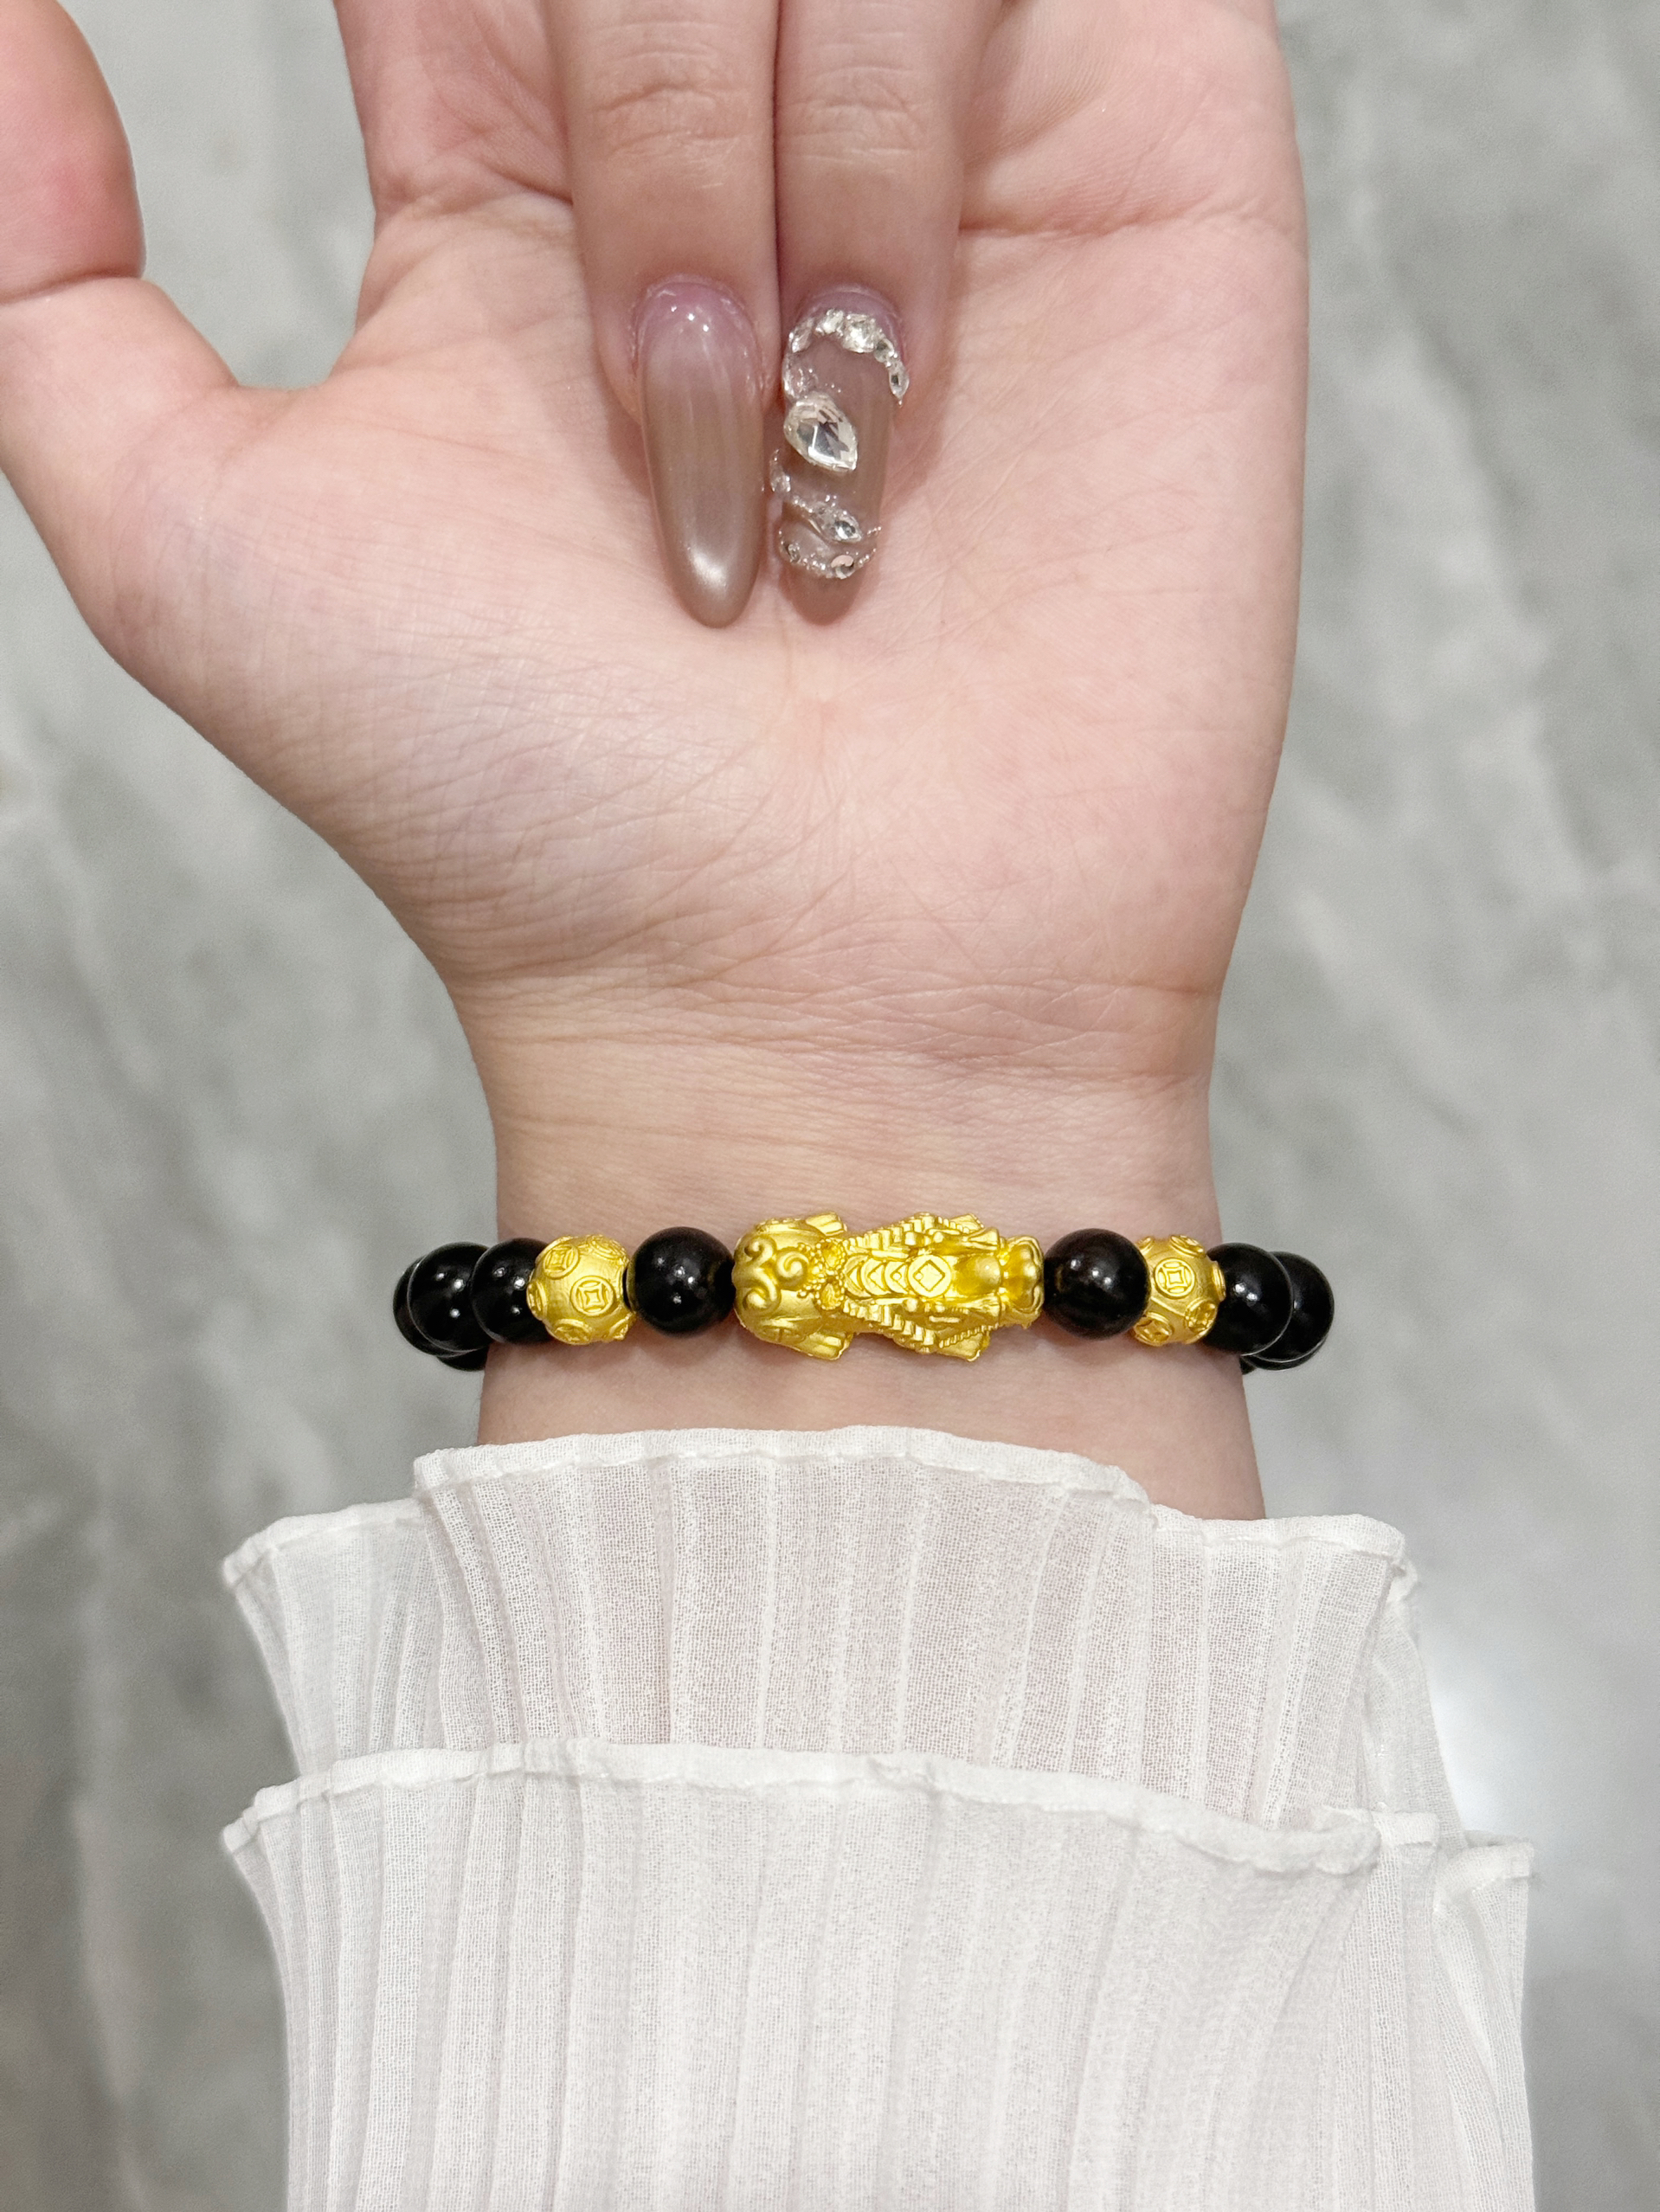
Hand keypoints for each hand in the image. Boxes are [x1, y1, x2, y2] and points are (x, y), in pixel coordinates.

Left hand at [0, 0, 1305, 1511]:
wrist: (832, 992)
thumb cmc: (533, 811)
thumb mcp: (189, 549)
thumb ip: (40, 278)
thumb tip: (4, 26)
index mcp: (510, 194)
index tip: (462, 174)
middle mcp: (725, 147)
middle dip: (620, 119)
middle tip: (650, 399)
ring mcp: (939, 147)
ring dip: (754, 171)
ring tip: (792, 451)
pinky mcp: (1140, 159)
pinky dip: (906, 137)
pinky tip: (910, 372)